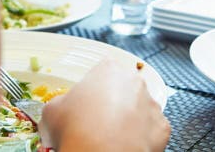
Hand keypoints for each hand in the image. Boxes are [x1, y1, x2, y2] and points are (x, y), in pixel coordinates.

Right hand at [41, 59, 169, 151]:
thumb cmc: (75, 130)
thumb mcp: (52, 111)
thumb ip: (61, 102)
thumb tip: (61, 110)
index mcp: (109, 70)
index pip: (102, 72)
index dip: (93, 89)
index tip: (86, 104)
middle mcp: (135, 81)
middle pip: (124, 89)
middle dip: (113, 103)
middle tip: (98, 123)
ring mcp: (152, 104)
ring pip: (140, 108)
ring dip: (129, 119)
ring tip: (111, 137)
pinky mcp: (163, 127)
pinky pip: (151, 129)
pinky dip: (141, 137)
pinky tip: (126, 145)